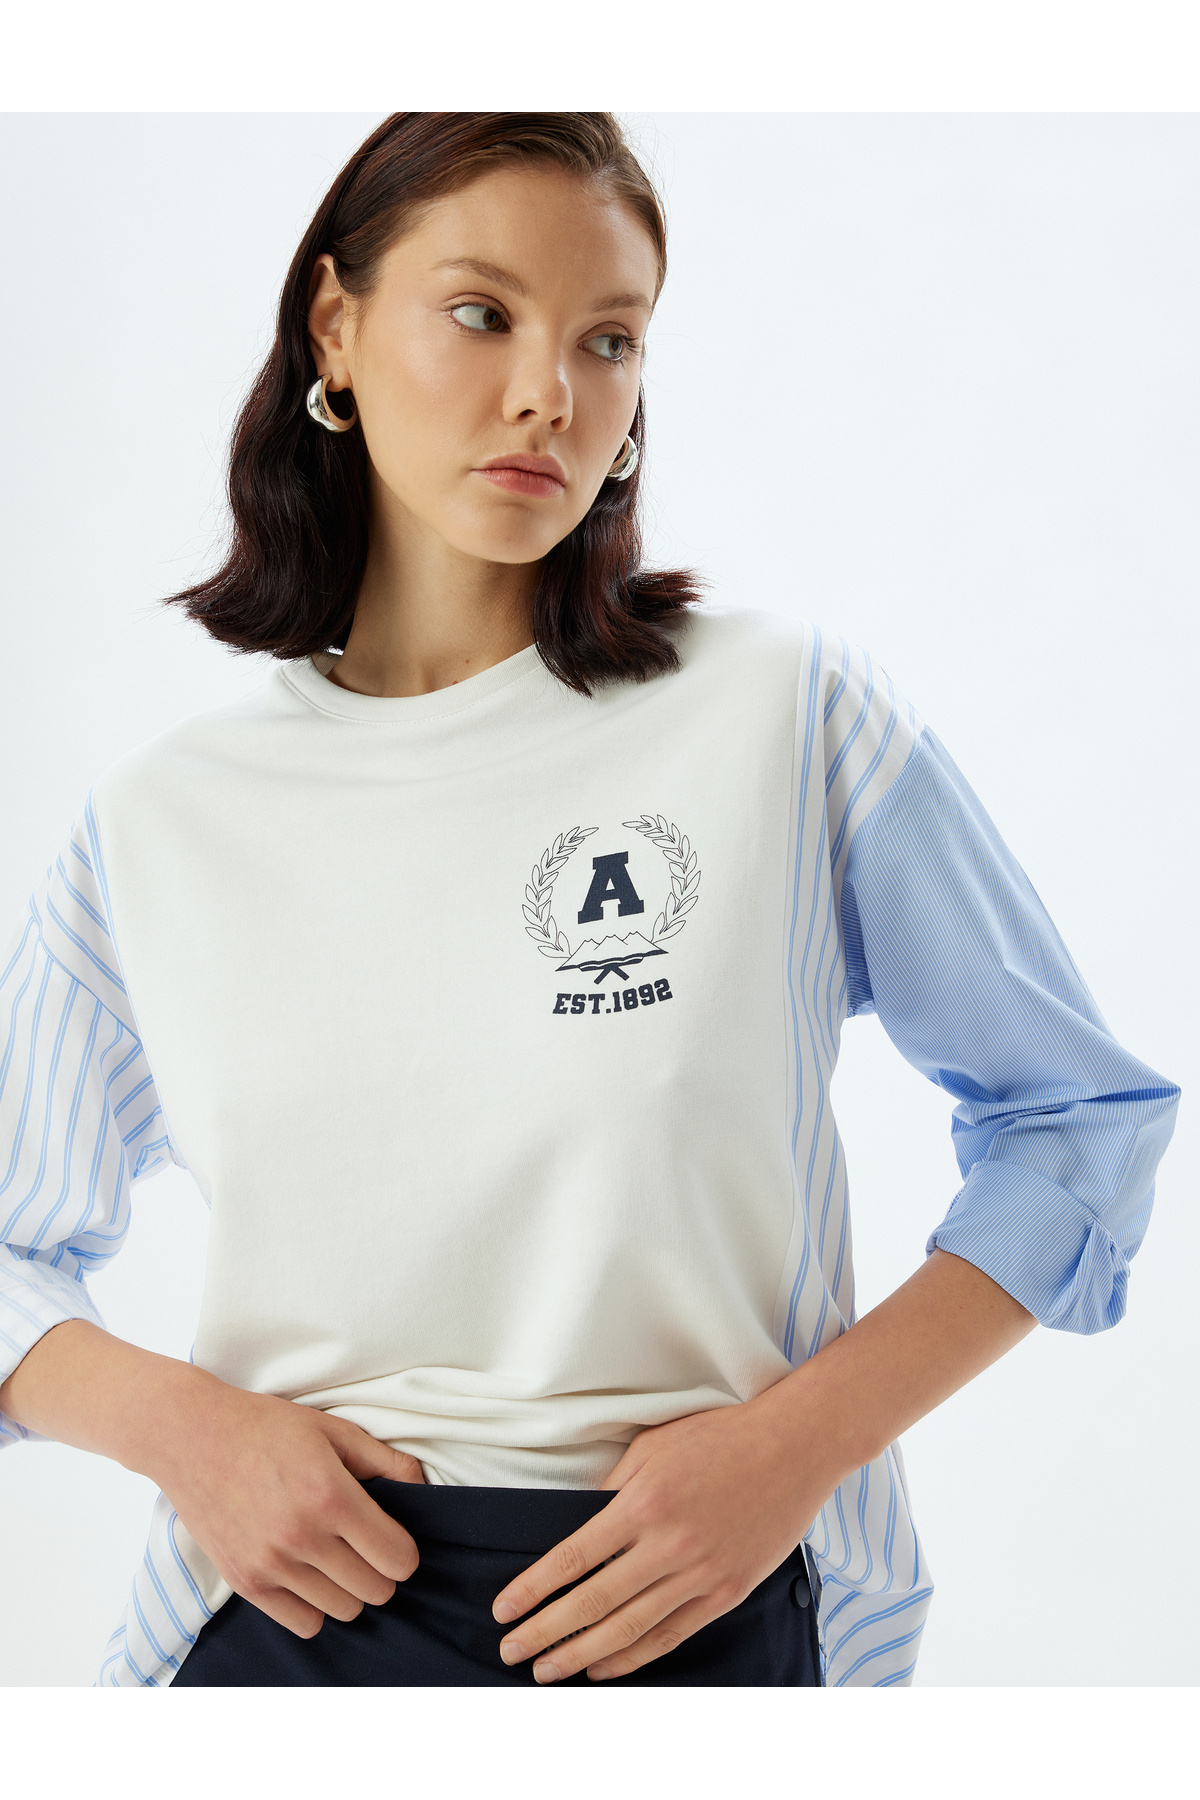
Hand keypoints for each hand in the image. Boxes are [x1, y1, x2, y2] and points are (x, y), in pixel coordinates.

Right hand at [145, 1370, 426, 1638]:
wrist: (192, 1436)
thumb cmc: (266, 1427)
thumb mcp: (332, 1429)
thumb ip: (384, 1460)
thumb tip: (424, 1486)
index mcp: (331, 1496)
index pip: (397, 1558)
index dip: (405, 1551)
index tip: (394, 1538)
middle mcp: (302, 1537)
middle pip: (375, 1590)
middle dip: (381, 1570)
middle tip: (366, 1546)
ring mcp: (271, 1565)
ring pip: (343, 1610)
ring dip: (349, 1589)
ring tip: (336, 1558)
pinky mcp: (244, 1583)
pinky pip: (303, 1624)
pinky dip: (315, 1607)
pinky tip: (309, 1576)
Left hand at [490, 1390, 830, 1682]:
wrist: (793, 1447)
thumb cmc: (720, 1437)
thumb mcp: (652, 1448)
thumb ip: (612, 1489)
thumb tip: (575, 1526)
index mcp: (643, 1503)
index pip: (571, 1559)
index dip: (532, 1591)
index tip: (503, 1612)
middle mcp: (668, 1545)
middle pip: (592, 1602)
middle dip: (545, 1632)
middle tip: (511, 1652)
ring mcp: (700, 1574)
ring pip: (629, 1628)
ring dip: (582, 1654)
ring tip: (548, 1670)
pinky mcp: (727, 1592)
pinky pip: (672, 1634)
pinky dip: (635, 1657)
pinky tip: (605, 1667)